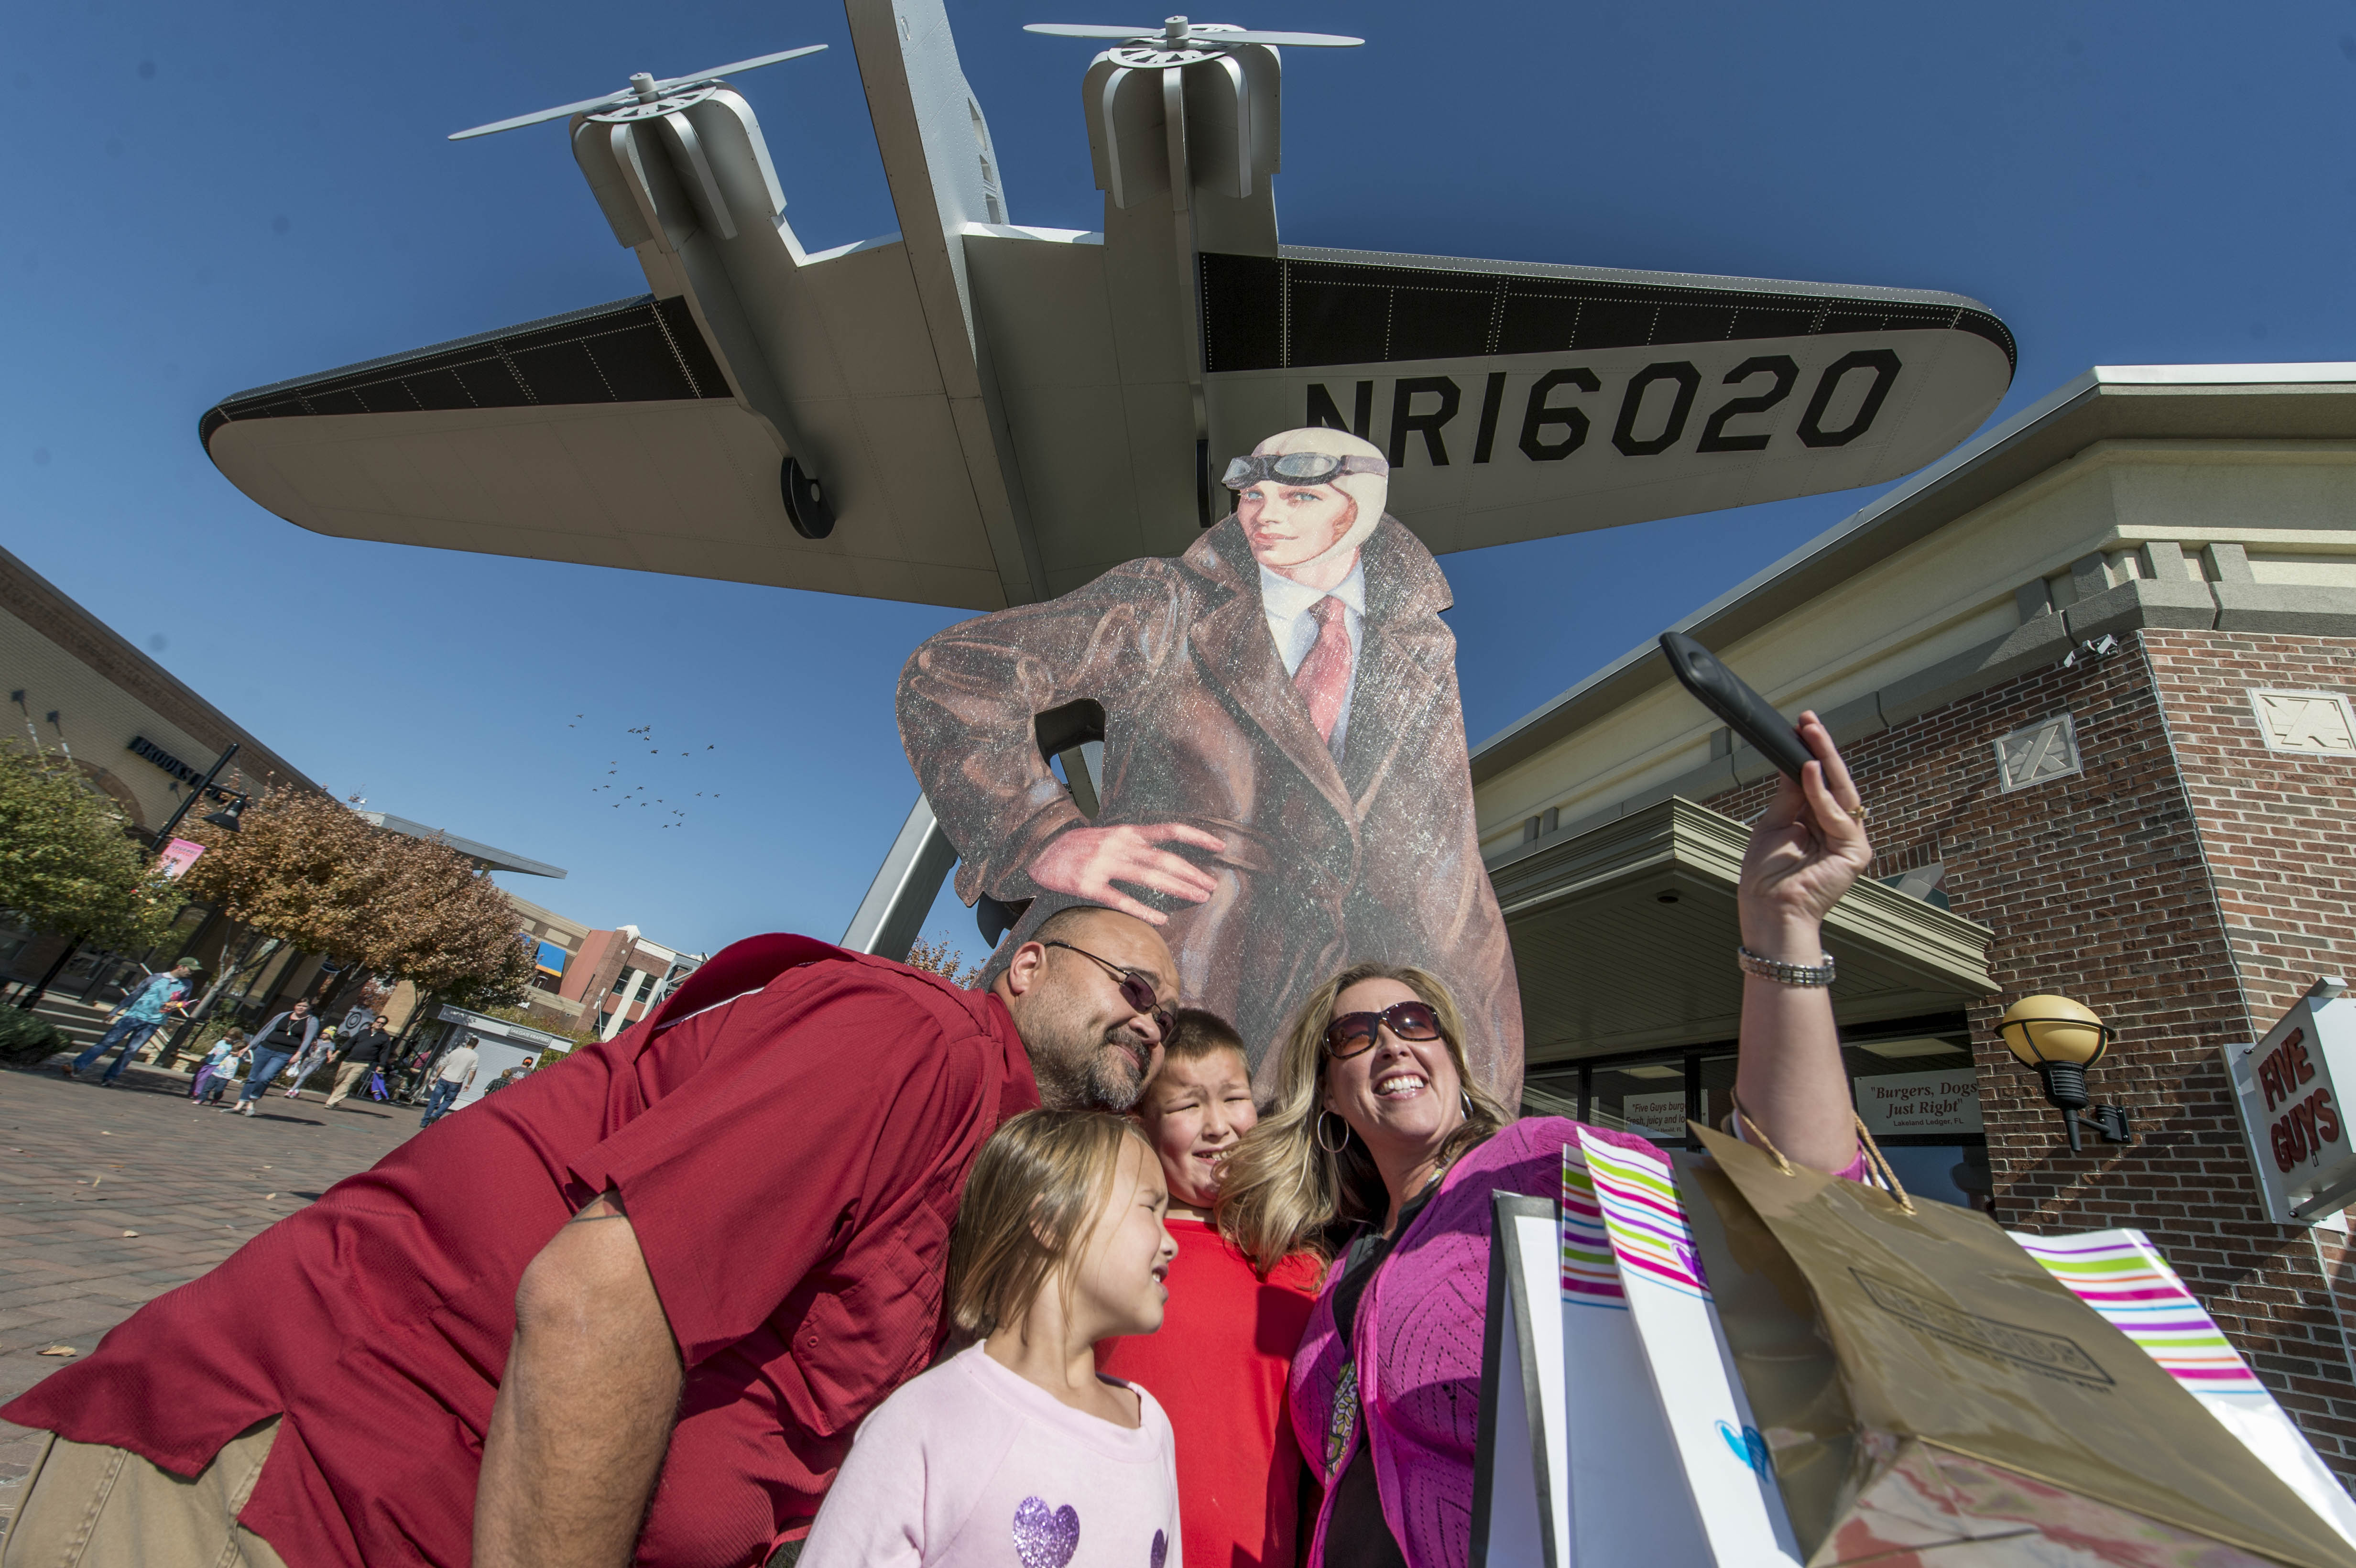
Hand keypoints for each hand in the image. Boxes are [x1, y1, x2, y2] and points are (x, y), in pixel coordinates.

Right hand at [1025, 822, 1227, 924]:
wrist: (1036, 851)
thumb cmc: (1076, 847)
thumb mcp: (1107, 835)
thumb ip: (1134, 843)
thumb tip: (1163, 853)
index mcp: (1126, 832)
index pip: (1169, 830)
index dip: (1197, 837)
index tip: (1220, 847)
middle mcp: (1119, 845)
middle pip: (1165, 858)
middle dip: (1192, 873)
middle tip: (1212, 887)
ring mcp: (1104, 864)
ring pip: (1149, 877)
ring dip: (1178, 888)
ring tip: (1199, 898)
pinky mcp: (1088, 885)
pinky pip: (1120, 899)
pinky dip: (1143, 910)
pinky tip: (1161, 919)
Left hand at [1736, 712, 1871, 956]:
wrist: (1768, 910)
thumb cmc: (1766, 875)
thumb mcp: (1774, 824)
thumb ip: (1789, 795)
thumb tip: (1793, 759)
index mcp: (1818, 822)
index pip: (1820, 781)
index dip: (1811, 753)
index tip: (1800, 726)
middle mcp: (1838, 828)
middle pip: (1834, 782)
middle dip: (1821, 749)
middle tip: (1808, 720)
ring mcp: (1849, 840)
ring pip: (1841, 792)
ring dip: (1824, 760)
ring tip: (1809, 733)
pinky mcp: (1855, 852)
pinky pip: (1838, 815)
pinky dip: (1821, 793)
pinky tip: (1809, 770)